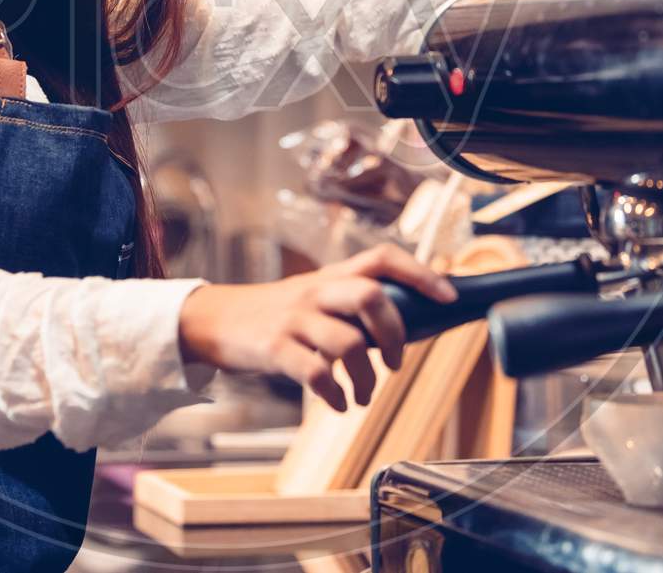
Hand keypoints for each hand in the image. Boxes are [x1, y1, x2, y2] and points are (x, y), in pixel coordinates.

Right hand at [177, 244, 456, 411]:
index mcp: (330, 277)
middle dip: (394, 333)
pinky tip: (339, 404)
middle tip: (396, 363)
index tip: (448, 297)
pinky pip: (317, 374)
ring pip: (348, 343)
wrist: (214, 320)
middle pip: (370, 295)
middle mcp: (315, 292)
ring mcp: (295, 320)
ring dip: (367, 378)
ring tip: (365, 395)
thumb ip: (351, 305)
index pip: (381, 258)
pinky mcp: (276, 349)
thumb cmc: (276, 315)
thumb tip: (408, 327)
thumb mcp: (313, 298)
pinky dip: (336, 395)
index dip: (420, 273)